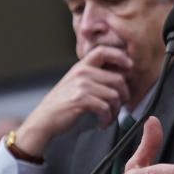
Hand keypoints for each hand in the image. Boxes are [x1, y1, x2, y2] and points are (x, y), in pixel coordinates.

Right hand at [13, 46, 133, 156]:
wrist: (44, 119)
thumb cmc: (62, 103)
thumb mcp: (75, 83)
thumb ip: (93, 77)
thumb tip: (119, 78)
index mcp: (81, 67)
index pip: (103, 51)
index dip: (120, 56)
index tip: (129, 65)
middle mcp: (82, 73)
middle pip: (118, 78)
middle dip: (124, 95)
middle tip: (120, 105)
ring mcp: (81, 85)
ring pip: (115, 95)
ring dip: (116, 110)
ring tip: (110, 116)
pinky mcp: (82, 100)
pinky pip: (106, 108)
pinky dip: (108, 118)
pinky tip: (103, 122)